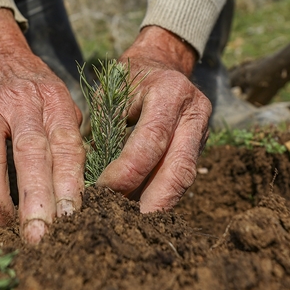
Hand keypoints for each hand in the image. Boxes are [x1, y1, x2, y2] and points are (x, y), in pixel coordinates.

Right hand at [0, 8, 84, 242]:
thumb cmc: (37, 92)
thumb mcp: (63, 103)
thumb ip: (70, 139)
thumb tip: (81, 193)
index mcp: (54, 101)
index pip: (66, 144)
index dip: (68, 182)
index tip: (71, 217)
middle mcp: (22, 103)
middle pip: (30, 152)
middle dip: (35, 198)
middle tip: (39, 236)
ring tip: (3, 226)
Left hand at [97, 26, 210, 210]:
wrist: (161, 61)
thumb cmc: (127, 78)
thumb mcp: (111, 91)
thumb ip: (105, 128)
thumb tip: (87, 177)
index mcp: (170, 92)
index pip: (150, 142)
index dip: (126, 172)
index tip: (101, 191)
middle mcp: (194, 111)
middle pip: (178, 168)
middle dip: (154, 203)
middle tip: (128, 228)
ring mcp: (203, 130)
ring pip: (185, 177)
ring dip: (159, 204)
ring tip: (132, 225)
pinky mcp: (200, 145)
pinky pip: (182, 176)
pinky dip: (162, 196)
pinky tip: (142, 211)